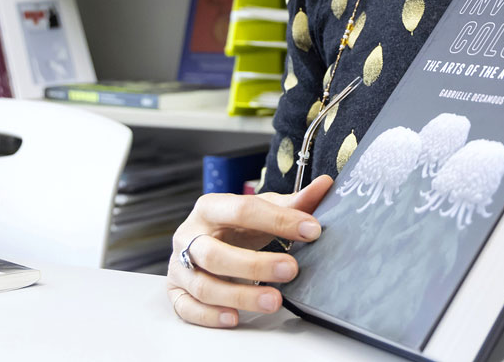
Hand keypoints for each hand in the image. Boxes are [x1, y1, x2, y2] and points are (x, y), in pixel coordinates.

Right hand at [166, 175, 332, 326]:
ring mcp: (179, 266)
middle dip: (255, 264)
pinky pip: (188, 308)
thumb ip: (293, 203)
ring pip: (203, 285)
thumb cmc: (235, 226)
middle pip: (214, 253)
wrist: (203, 241)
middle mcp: (189, 236)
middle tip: (292, 269)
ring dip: (240, 296)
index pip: (242, 210)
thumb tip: (327, 186)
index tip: (311, 230)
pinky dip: (210, 315)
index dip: (278, 219)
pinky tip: (235, 317)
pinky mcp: (175, 292)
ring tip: (274, 300)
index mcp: (210, 207)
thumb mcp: (262, 211)